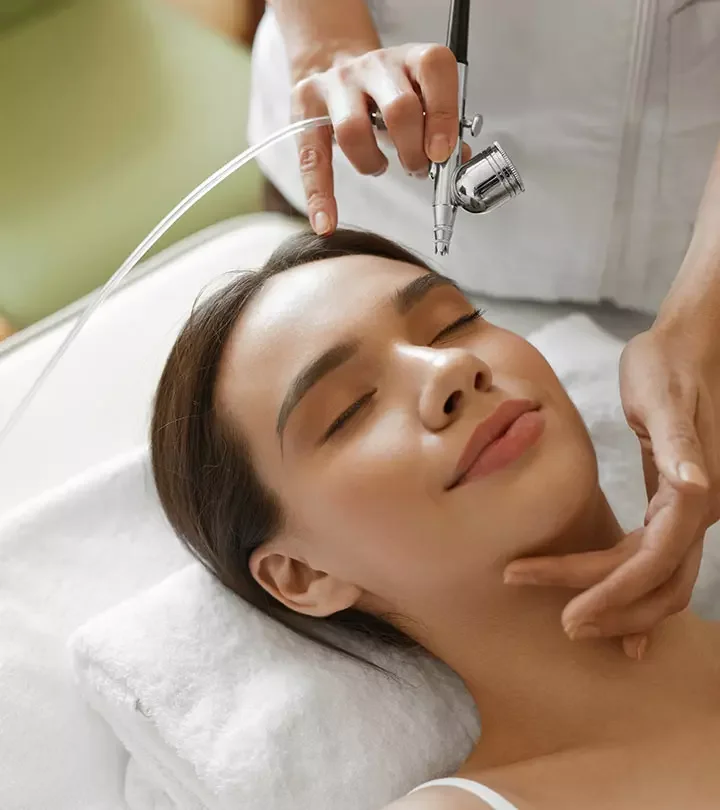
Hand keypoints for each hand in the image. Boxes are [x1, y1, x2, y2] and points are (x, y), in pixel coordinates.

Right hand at [291, 44, 468, 234]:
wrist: (338, 67)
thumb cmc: (387, 94)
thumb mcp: (421, 99)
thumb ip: (441, 127)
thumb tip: (459, 160)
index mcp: (411, 59)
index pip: (433, 71)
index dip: (443, 115)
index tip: (442, 153)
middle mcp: (374, 65)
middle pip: (399, 108)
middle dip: (413, 151)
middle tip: (417, 169)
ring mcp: (338, 83)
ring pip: (353, 129)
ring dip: (372, 164)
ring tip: (380, 168)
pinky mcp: (307, 106)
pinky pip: (312, 158)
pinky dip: (319, 195)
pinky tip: (325, 221)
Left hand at [504, 323, 718, 656]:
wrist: (685, 346)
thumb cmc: (665, 365)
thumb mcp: (664, 400)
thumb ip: (680, 447)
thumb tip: (695, 491)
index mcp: (697, 495)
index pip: (650, 562)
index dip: (610, 593)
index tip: (566, 614)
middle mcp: (701, 512)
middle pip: (659, 584)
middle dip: (612, 610)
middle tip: (561, 626)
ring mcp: (691, 511)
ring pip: (660, 580)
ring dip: (618, 605)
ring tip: (570, 618)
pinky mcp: (672, 504)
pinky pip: (654, 559)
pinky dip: (630, 588)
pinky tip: (608, 606)